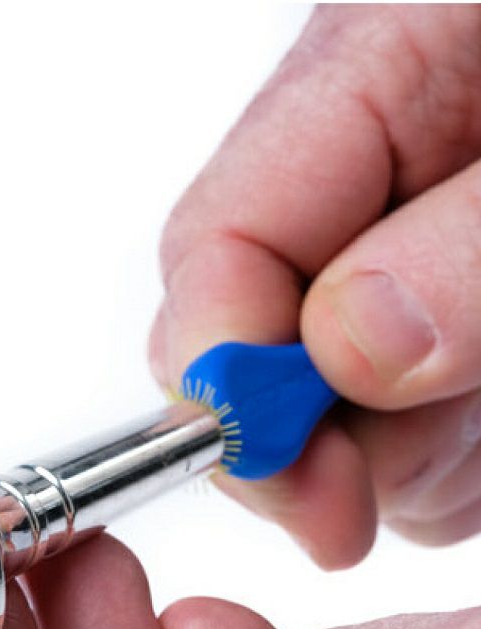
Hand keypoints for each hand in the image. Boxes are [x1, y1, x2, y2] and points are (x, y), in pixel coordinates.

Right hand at [149, 5, 480, 567]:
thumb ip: (480, 247)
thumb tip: (351, 346)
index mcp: (374, 76)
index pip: (217, 238)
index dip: (222, 363)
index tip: (281, 470)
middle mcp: (366, 176)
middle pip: (244, 331)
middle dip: (297, 434)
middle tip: (355, 509)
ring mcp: (399, 259)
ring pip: (317, 396)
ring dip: (386, 452)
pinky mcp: (443, 325)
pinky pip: (394, 424)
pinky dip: (435, 460)